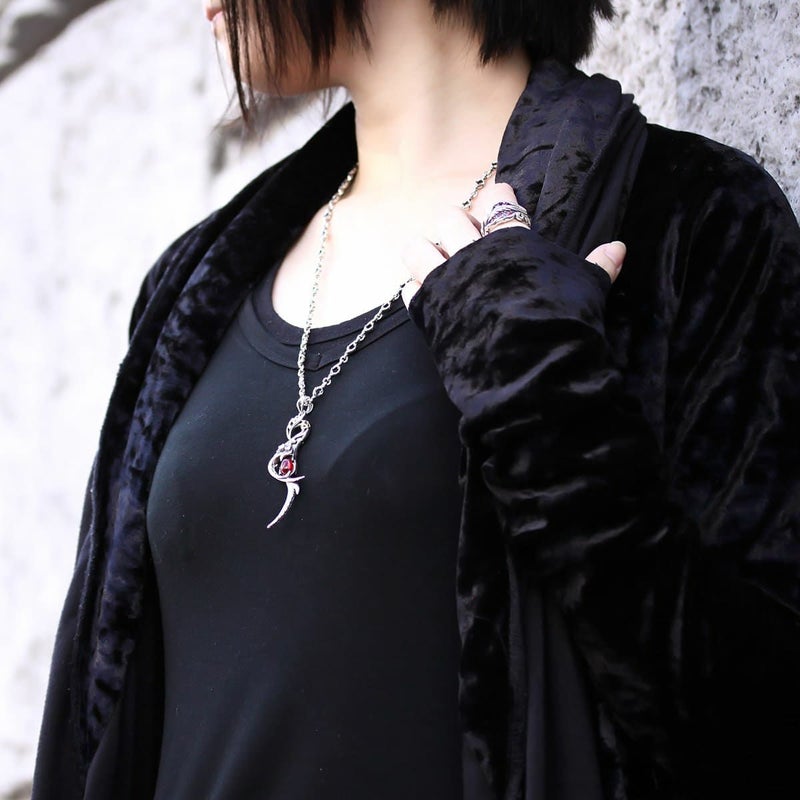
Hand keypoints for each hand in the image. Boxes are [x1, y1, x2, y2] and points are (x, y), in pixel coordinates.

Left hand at [399, 182, 624, 306]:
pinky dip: (416, 288)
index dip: (499, 199)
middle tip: (469, 238)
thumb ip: (597, 267)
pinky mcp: (428, 311)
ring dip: (426, 252)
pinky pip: (408, 288)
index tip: (501, 198)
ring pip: (417, 248)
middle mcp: (472, 256)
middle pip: (450, 219)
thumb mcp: (586, 293)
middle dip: (458, 224)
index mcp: (511, 243)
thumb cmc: (562, 325)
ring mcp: (446, 283)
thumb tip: (619, 248)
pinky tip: (428, 294)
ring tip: (439, 262)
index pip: (498, 205)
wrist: (531, 371)